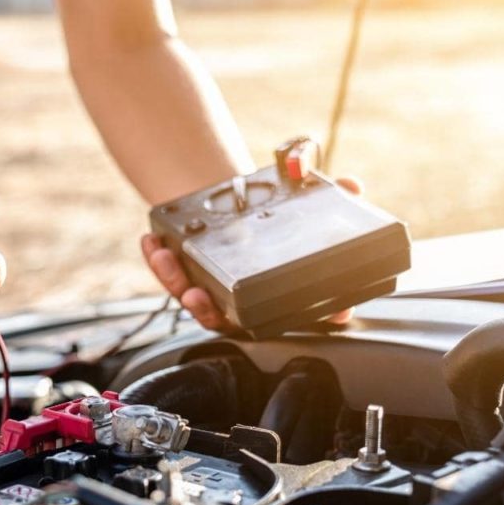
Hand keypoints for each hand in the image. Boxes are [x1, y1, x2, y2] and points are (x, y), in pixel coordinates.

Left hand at [142, 173, 363, 329]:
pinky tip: (152, 243)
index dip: (307, 318)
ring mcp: (217, 295)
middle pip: (230, 319)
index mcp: (282, 295)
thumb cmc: (271, 216)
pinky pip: (171, 279)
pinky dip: (160, 262)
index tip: (297, 312)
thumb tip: (351, 185)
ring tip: (168, 261)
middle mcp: (249, 303)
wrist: (236, 205)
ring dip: (177, 285)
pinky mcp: (188, 280)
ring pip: (195, 303)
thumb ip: (325, 196)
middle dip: (210, 310)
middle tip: (199, 296)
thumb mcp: (300, 203)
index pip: (301, 314)